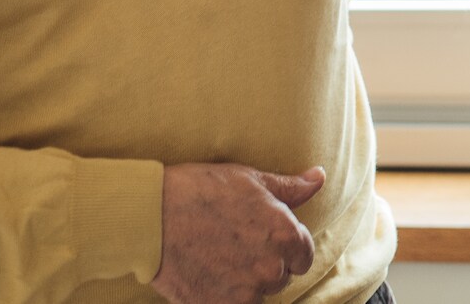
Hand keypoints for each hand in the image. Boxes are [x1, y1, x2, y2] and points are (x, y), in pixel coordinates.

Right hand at [151, 163, 323, 303]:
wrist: (151, 217)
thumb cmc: (202, 191)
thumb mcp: (251, 180)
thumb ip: (291, 187)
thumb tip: (318, 177)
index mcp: (286, 235)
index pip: (304, 255)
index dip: (286, 246)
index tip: (264, 237)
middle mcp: (271, 268)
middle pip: (281, 276)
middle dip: (266, 263)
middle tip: (236, 244)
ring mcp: (245, 292)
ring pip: (258, 294)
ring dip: (246, 282)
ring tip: (221, 257)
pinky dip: (225, 295)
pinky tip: (209, 273)